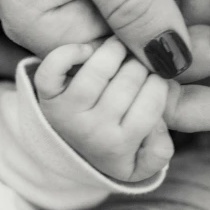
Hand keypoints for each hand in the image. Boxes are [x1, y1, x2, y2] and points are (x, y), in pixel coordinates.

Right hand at [0, 0, 209, 79]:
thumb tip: (175, 63)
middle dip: (205, 44)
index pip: (122, 81)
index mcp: (47, 30)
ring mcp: (80, 4)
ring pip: (151, 29)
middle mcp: (62, 28)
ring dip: (197, 9)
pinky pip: (146, 1)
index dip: (179, 91)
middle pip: (142, 60)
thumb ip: (133, 3)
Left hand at [35, 38, 172, 181]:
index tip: (157, 77)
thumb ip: (161, 147)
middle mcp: (93, 132)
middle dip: (141, 64)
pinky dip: (68, 53)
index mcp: (120, 146)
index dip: (161, 81)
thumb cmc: (117, 146)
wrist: (73, 154)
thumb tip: (157, 123)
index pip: (153, 102)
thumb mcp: (146, 159)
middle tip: (140, 64)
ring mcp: (68, 114)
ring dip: (115, 50)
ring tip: (122, 50)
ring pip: (96, 71)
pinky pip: (51, 69)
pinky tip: (86, 51)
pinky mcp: (47, 97)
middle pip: (129, 81)